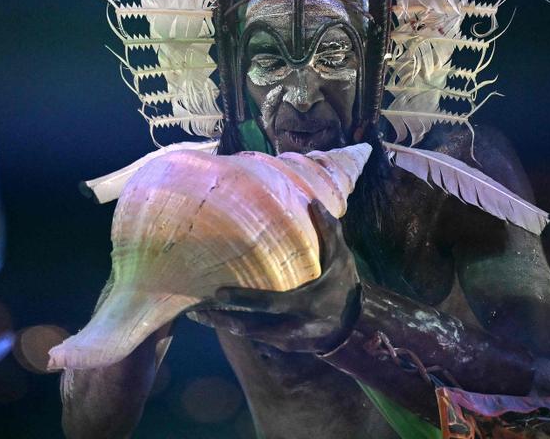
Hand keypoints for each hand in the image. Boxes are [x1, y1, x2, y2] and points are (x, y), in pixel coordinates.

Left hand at [189, 200, 360, 352]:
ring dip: (224, 326)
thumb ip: (329, 232)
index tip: (217, 294)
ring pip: (250, 335)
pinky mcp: (285, 348)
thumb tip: (314, 202)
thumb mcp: (341, 259)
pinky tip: (218, 320)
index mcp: (305, 304)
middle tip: (194, 312)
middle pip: (251, 327)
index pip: (269, 304)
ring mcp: (288, 341)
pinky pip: (256, 339)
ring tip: (198, 316)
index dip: (242, 300)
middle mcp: (293, 327)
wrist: (355, 326)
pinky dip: (237, 329)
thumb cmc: (343, 286)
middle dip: (222, 321)